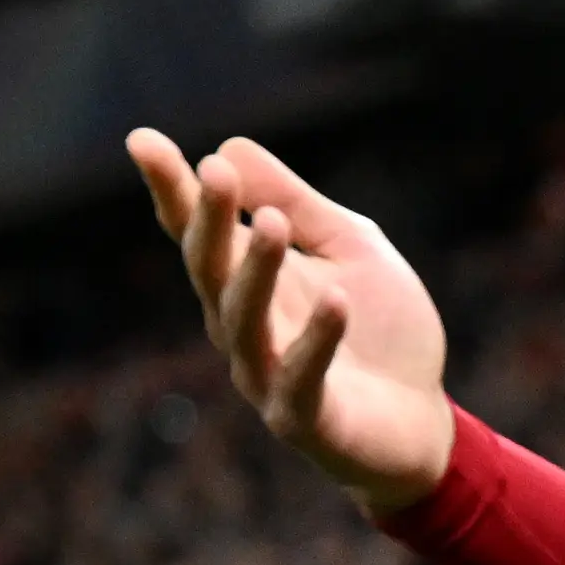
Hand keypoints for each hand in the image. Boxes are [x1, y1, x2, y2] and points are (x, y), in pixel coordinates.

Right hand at [128, 129, 454, 509]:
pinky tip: (337, 302)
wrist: (422, 423)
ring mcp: (266, 377)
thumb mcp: (347, 247)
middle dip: (211, 221)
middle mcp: (241, 327)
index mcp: (245, 281)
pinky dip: (317, 341)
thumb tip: (227, 147)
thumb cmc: (381, 330)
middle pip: (211, 269)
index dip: (171, 188)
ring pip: (245, 321)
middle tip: (216, 173)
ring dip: (257, 273)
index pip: (196, 230)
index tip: (142, 141)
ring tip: (274, 228)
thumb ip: (295, 202)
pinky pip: (302, 378)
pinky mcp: (304, 420)